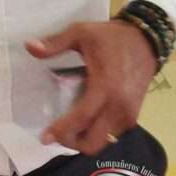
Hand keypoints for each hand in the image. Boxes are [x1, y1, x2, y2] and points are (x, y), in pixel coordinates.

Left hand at [26, 19, 155, 154]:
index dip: (61, 131)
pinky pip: (112, 133)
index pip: (81, 118)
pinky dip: (97, 132)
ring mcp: (128, 114)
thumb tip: (29, 47)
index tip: (44, 137)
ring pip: (103, 141)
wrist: (146, 40)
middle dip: (72, 142)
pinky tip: (86, 119)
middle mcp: (119, 107)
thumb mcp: (80, 33)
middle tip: (56, 133)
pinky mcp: (134, 115)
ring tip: (69, 126)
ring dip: (85, 139)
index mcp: (105, 87)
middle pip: (93, 141)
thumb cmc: (111, 37)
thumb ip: (55, 43)